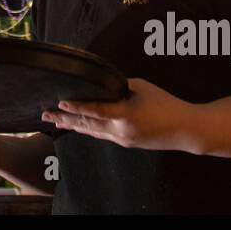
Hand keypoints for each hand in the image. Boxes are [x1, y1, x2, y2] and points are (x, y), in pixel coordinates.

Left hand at [41, 78, 203, 153]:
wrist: (184, 129)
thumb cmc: (166, 104)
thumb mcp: (142, 87)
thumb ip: (119, 87)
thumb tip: (103, 86)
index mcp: (125, 115)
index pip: (95, 111)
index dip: (77, 107)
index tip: (60, 102)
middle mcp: (120, 130)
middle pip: (87, 124)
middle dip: (64, 118)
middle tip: (45, 114)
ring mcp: (122, 139)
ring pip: (92, 131)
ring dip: (72, 125)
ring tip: (54, 121)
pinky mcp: (125, 143)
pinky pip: (101, 135)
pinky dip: (86, 129)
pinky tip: (76, 126)